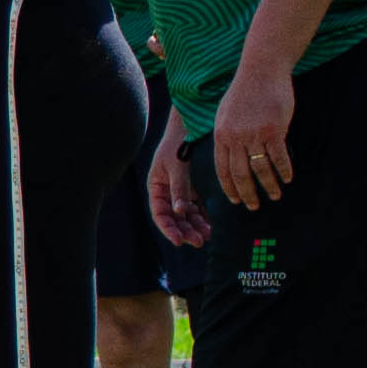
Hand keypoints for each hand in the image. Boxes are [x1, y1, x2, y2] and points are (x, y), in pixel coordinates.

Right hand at [146, 128, 209, 248]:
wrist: (189, 126)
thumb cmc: (178, 143)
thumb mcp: (176, 166)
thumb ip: (179, 188)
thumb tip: (180, 211)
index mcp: (156, 187)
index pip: (160, 214)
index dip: (168, 229)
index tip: (179, 241)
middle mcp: (166, 191)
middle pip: (174, 217)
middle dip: (185, 230)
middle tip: (199, 241)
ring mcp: (179, 190)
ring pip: (186, 214)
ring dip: (195, 225)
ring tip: (207, 235)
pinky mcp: (192, 187)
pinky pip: (196, 206)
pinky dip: (203, 216)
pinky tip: (211, 224)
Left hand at [210, 56, 297, 211]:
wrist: (261, 70)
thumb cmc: (244, 92)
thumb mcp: (225, 114)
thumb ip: (226, 135)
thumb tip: (228, 154)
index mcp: (221, 136)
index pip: (222, 169)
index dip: (229, 187)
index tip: (235, 200)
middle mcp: (235, 138)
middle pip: (240, 174)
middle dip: (247, 193)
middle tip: (254, 206)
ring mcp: (254, 134)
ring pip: (260, 168)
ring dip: (269, 185)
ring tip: (275, 195)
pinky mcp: (274, 130)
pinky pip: (279, 157)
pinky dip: (284, 170)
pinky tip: (288, 178)